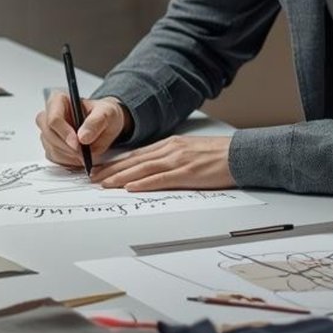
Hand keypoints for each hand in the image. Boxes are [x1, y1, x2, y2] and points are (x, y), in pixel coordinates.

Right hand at [37, 93, 126, 169]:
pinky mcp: (50, 144)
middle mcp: (50, 114)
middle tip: (84, 152)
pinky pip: (53, 156)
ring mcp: (48, 130)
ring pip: (50, 147)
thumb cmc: (104, 114)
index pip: (53, 118)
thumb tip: (83, 137)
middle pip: (48, 134)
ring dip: (68, 154)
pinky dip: (67, 160)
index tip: (78, 144)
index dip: (64, 133)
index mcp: (60, 100)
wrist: (106, 124)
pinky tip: (79, 156)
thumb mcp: (107, 113)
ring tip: (85, 153)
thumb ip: (96, 122)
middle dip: (67, 147)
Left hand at [93, 135, 234, 190]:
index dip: (116, 162)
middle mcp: (170, 150)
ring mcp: (178, 161)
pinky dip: (144, 183)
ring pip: (143, 169)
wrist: (240, 154)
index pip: (136, 155)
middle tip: (92, 177)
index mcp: (169, 145)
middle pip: (134, 161)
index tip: (100, 169)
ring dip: (121, 177)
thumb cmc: (218, 155)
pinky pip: (161, 179)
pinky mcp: (187, 173)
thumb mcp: (189, 151)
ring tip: (104, 184)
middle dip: (111, 170)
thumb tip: (153, 168)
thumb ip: (171, 157)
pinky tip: (131, 187)